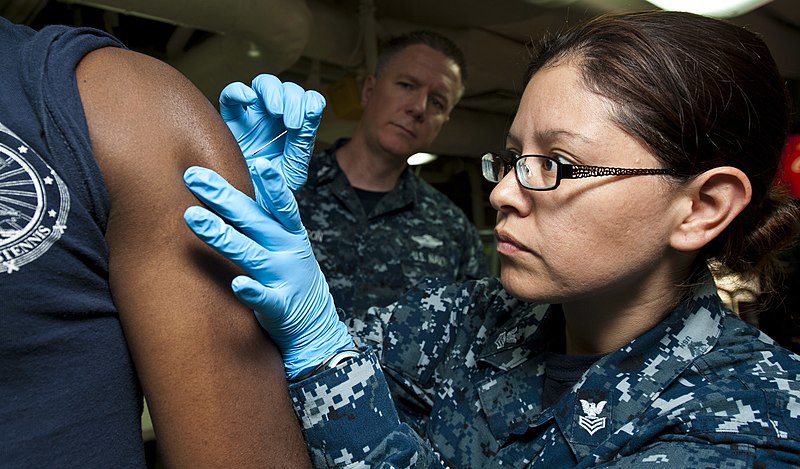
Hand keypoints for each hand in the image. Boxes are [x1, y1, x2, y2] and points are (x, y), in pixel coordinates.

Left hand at [183, 160, 353, 379]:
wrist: (313, 321)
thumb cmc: (289, 271)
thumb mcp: (285, 239)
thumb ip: (263, 213)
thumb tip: (239, 177)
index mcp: (289, 232)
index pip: (280, 203)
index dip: (273, 184)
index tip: (260, 162)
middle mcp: (287, 250)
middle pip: (254, 221)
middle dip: (223, 197)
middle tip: (194, 176)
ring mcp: (283, 278)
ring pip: (251, 254)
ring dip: (223, 236)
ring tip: (194, 218)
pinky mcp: (279, 307)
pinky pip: (264, 299)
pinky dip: (252, 291)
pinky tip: (238, 284)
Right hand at [219, 74, 325, 190]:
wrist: (246, 208)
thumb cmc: (271, 193)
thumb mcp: (293, 169)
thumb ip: (302, 142)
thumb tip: (311, 112)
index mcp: (295, 131)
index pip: (309, 102)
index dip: (311, 102)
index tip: (308, 118)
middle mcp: (276, 121)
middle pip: (289, 90)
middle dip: (294, 100)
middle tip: (293, 123)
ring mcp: (253, 119)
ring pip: (264, 85)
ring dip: (274, 92)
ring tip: (276, 112)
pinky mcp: (230, 123)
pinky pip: (230, 96)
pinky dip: (239, 91)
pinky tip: (249, 99)